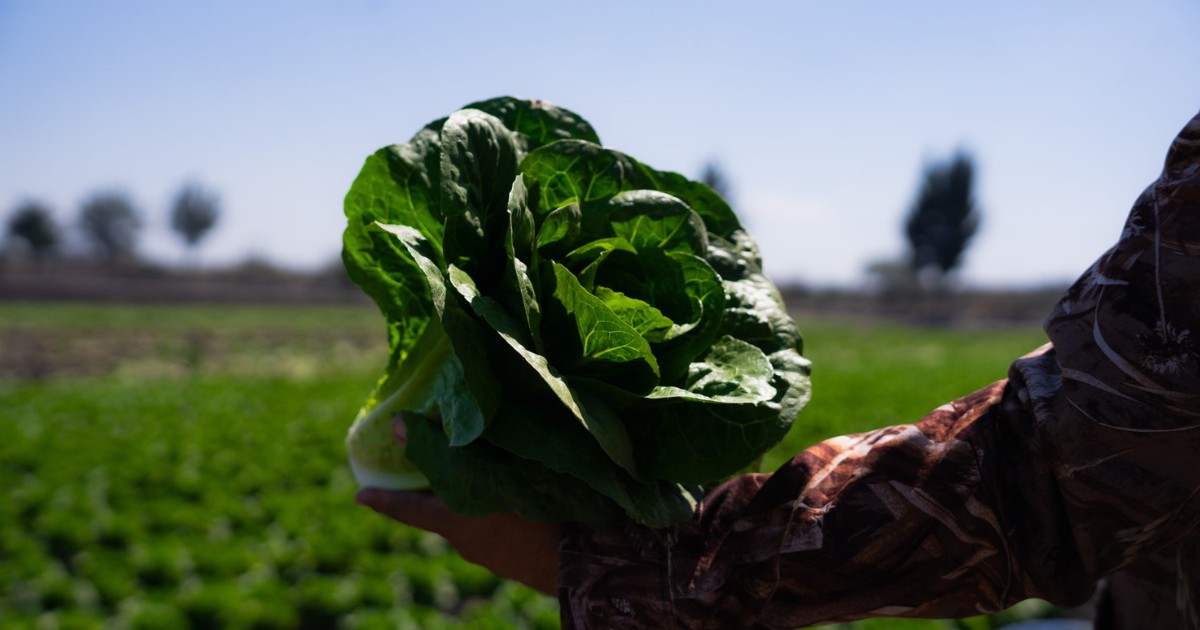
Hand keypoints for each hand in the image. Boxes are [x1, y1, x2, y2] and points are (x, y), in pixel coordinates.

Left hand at [354, 416, 562, 595]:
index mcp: (457, 521)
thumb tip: (400, 426)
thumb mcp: (486, 473)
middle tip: (436, 467)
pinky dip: (504, 512)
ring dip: (480, 498)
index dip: (385, 501)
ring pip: (478, 519)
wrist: (582, 561)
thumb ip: (445, 449)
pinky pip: (503, 530)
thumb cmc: (536, 510)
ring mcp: (496, 557)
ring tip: (496, 472)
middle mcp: (470, 543)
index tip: (361, 497)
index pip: (410, 509)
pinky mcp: (521, 560)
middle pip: (446, 511)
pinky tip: (525, 496)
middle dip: (441, 490)